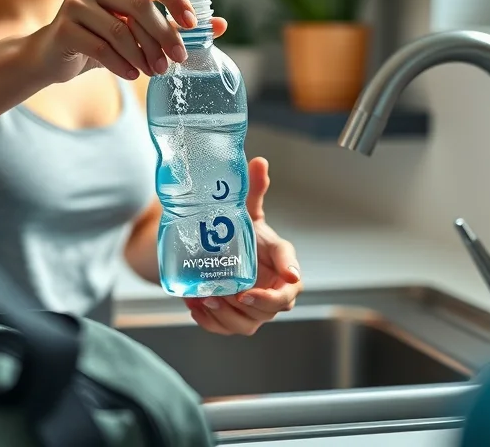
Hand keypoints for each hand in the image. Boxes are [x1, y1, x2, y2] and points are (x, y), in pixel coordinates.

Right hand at [22, 0, 227, 83]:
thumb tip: (221, 26)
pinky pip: (101, 49)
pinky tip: (133, 75)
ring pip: (121, 31)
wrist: (52, 56)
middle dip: (165, 36)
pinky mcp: (64, 28)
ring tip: (155, 72)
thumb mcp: (136, 29)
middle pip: (140, 6)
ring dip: (144, 55)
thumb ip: (174, 25)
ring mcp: (75, 3)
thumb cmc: (100, 38)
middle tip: (179, 59)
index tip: (193, 24)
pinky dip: (122, 65)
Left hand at [184, 157, 302, 335]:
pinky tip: (196, 307)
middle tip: (233, 293)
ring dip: (228, 317)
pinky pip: (227, 329)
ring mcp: (255, 309)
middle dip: (256, 304)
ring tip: (206, 299)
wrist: (220, 250)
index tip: (290, 275)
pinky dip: (211, 323)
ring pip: (249, 324)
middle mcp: (273, 289)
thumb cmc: (242, 233)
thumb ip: (254, 189)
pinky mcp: (236, 319)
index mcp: (282, 264)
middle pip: (275, 307)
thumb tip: (258, 161)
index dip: (292, 274)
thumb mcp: (247, 212)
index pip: (293, 274)